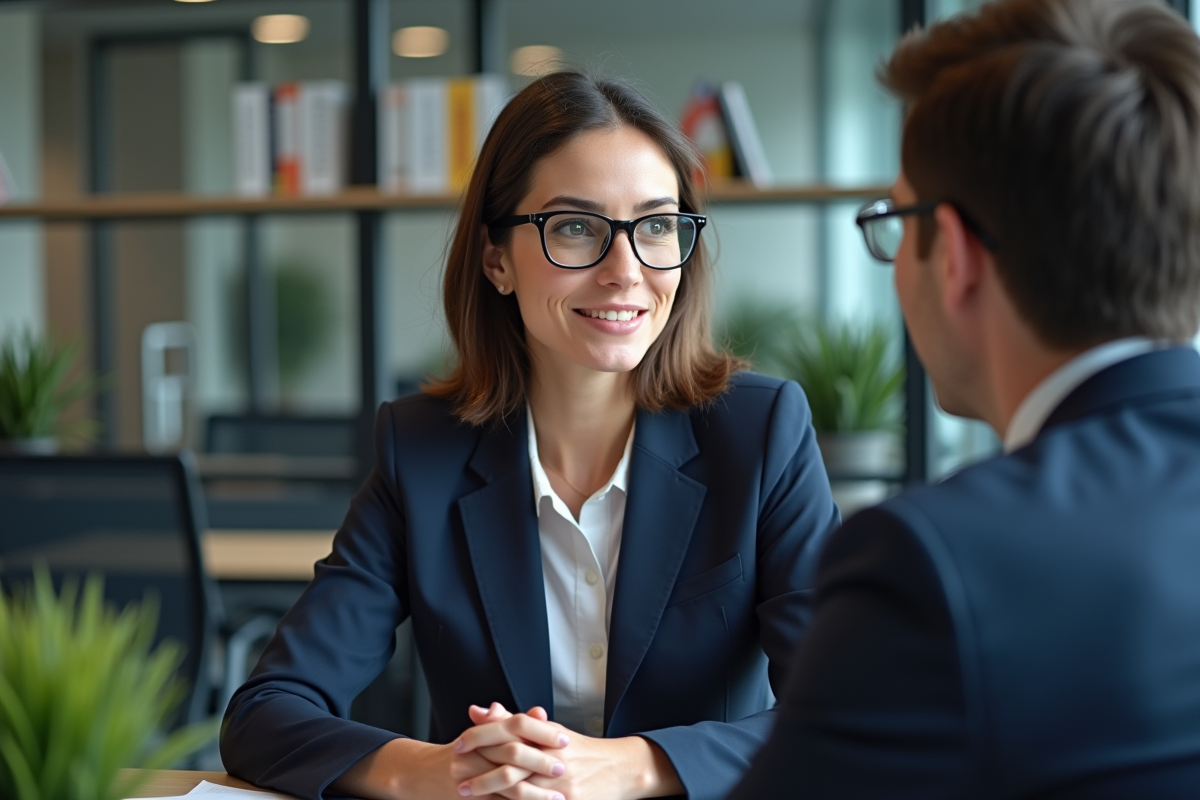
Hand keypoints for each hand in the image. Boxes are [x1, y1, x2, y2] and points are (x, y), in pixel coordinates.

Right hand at [328, 709, 563, 799]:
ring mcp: (471, 778)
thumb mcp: (483, 734)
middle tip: (564, 769)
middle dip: (541, 763)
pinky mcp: (469, 798)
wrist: (421, 774)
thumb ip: (511, 723)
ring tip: (558, 798)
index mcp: (482, 733)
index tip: (565, 740)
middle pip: (513, 754)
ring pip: (507, 785)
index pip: (516, 726)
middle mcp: (475, 753)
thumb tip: (539, 711)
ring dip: (536, 793)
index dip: (542, 732)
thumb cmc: (460, 752)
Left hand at [459, 705, 682, 799]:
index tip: (459, 744)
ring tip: (467, 794)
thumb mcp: (549, 731)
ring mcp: (561, 784)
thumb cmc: (580, 750)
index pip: (509, 730)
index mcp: (549, 735)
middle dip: (480, 771)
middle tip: (456, 776)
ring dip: (490, 792)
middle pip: (510, 762)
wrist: (621, 769)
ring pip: (518, 789)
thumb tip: (479, 710)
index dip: (481, 736)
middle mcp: (554, 757)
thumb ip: (513, 722)